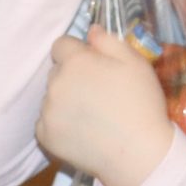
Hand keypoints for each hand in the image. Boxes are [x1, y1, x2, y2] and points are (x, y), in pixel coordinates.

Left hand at [36, 27, 170, 185]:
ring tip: (92, 117)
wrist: (138, 154)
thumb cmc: (141, 105)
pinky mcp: (44, 135)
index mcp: (75, 61)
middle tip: (98, 95)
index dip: (77, 53)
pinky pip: (46, 122)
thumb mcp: (136, 63)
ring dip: (65, 101)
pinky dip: (59, 125)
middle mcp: (54, 83)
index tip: (94, 68)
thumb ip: (109, 41)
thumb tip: (90, 30)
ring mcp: (47, 111)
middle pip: (56, 72)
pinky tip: (82, 133)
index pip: (61, 45)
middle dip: (72, 77)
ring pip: (51, 97)